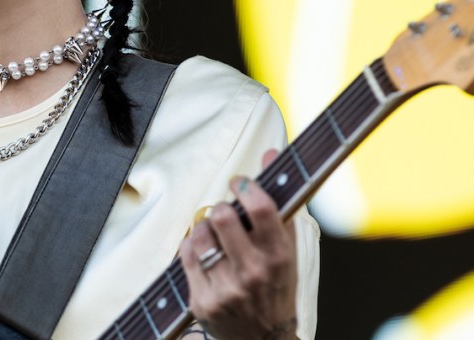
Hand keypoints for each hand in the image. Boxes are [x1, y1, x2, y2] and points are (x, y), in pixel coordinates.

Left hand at [178, 149, 298, 338]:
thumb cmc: (277, 285)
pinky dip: (194, 246)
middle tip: (227, 214)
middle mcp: (253, 273)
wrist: (264, 338)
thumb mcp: (287, 247)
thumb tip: (271, 152)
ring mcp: (226, 289)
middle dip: (222, 208)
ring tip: (217, 238)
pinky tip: (206, 254)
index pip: (260, 208)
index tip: (239, 182)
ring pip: (200, 233)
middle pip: (222, 216)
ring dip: (205, 228)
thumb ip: (278, 201)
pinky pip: (186, 254)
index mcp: (279, 256)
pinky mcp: (202, 301)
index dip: (245, 186)